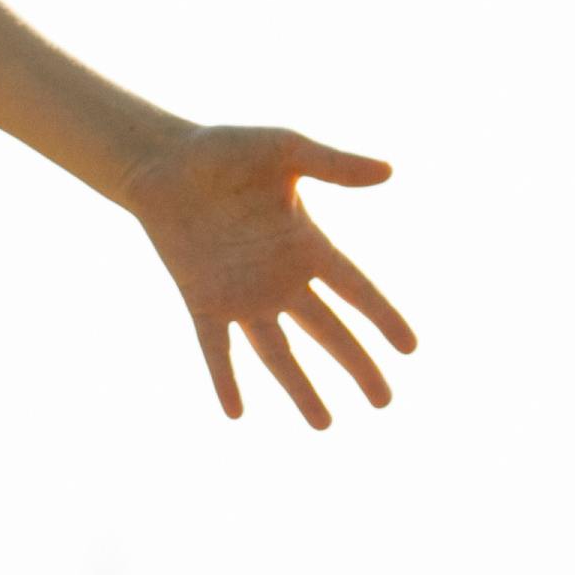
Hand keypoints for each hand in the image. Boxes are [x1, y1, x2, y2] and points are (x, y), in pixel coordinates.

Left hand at [112, 124, 409, 427]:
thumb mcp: (285, 149)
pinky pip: (216, 349)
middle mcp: (280, 278)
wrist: (164, 161)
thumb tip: (389, 172)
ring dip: (300, 389)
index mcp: (306, 244)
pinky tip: (235, 413)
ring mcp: (241, 294)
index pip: (356, 290)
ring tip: (325, 425)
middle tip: (384, 402)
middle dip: (356, 367)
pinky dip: (224, 379)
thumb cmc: (226, 150)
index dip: (383, 318)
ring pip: (278, 353)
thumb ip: (334, 164)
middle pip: (328, 332)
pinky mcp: (202, 301)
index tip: (411, 349)